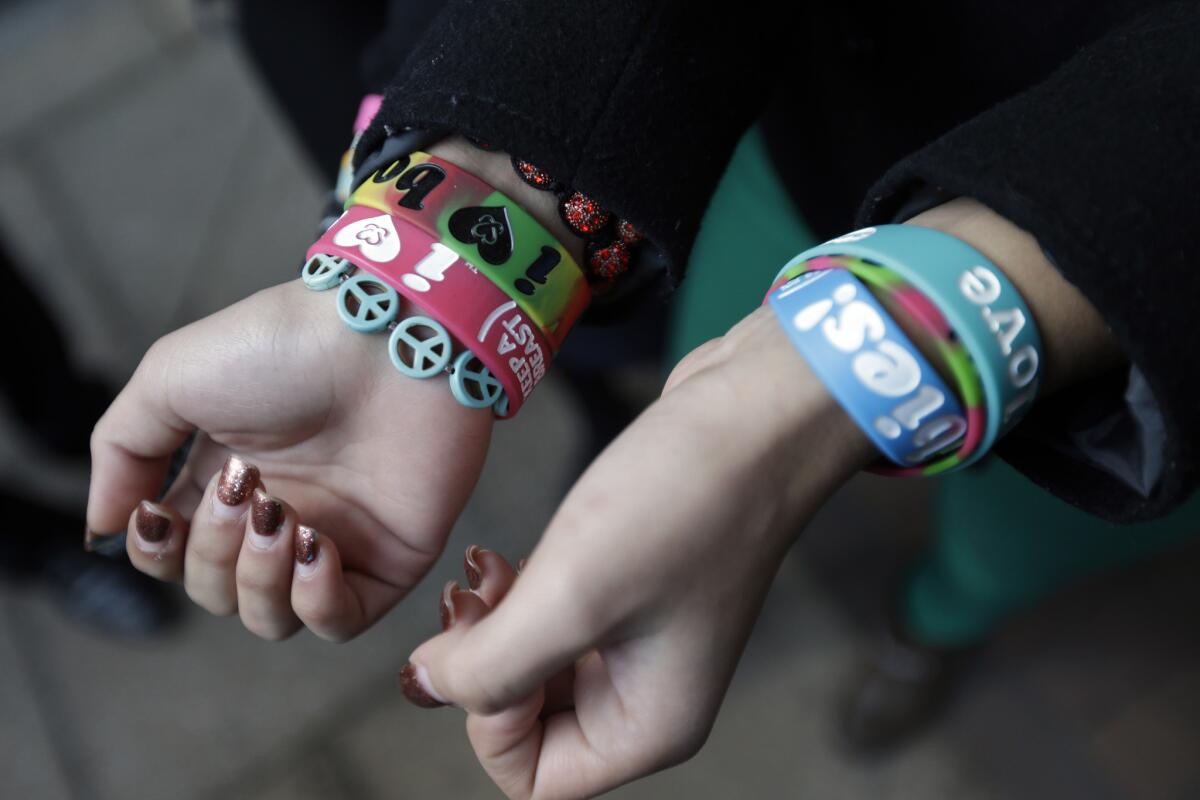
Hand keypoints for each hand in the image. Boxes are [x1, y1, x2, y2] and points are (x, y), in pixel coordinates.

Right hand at [86, 280, 492, 640]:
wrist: (387, 336)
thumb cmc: (284, 345)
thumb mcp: (171, 377)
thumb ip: (122, 453)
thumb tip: (101, 528)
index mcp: (226, 478)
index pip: (172, 556)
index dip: (156, 551)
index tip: (158, 514)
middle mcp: (279, 515)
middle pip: (215, 591)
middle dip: (213, 553)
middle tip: (245, 489)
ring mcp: (337, 540)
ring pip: (269, 619)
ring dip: (258, 578)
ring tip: (281, 515)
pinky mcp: (391, 557)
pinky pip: (340, 623)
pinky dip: (315, 601)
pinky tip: (316, 547)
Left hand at [397, 198, 1122, 797]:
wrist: (758, 411)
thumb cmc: (684, 502)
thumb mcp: (572, 596)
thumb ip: (488, 664)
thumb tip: (424, 688)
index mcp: (648, 725)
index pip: (534, 779)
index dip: (490, 724)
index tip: (488, 643)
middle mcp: (646, 695)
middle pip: (530, 725)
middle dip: (483, 667)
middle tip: (471, 598)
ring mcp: (640, 639)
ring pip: (533, 666)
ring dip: (494, 624)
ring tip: (484, 566)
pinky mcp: (630, 586)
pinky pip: (552, 617)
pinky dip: (519, 594)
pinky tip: (505, 555)